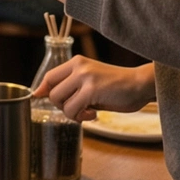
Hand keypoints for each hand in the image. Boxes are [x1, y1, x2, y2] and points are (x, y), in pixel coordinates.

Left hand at [33, 59, 156, 121]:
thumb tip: (44, 95)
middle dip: (62, 106)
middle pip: (52, 92)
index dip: (43, 89)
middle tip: (79, 109)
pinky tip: (95, 113)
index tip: (39, 97)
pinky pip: (72, 109)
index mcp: (77, 62)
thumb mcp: (91, 81)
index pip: (50, 76)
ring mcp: (85, 77)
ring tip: (88, 111)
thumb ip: (72, 86)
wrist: (141, 84)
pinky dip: (81, 117)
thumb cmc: (118, 86)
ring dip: (72, 113)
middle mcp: (79, 66)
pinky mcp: (92, 90)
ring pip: (60, 102)